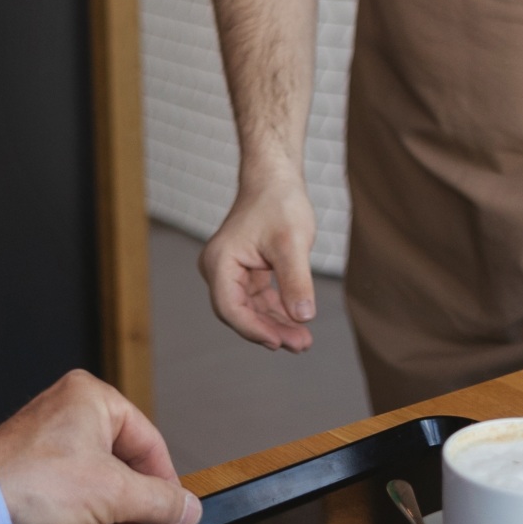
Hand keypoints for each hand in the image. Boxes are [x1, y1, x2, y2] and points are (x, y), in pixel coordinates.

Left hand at [0, 370, 201, 523]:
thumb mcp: (113, 494)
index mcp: (93, 398)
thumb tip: (188, 508)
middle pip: (120, 470)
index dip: (163, 486)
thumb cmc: (31, 482)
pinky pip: (64, 496)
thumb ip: (159, 501)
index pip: (149, 443)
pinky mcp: (27, 468)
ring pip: (92, 488)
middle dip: (124, 516)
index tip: (172, 516)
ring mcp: (45, 439)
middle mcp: (68, 411)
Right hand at [199, 174, 318, 351]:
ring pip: (250, 310)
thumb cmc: (279, 203)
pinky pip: (258, 300)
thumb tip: (303, 317)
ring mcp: (231, 272)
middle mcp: (219, 269)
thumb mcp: (292, 243)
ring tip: (303, 340)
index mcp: (220, 262)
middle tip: (301, 345)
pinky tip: (297, 322)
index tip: (281, 342)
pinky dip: (276, 312)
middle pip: (240, 313)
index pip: (231, 307)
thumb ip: (296, 281)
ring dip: (275, 325)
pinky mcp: (245, 272)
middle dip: (270, 331)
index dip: (255, 329)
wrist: (276, 179)